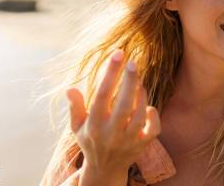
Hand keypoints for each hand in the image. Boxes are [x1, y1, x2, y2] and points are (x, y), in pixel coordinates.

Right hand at [66, 49, 160, 177]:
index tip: (117, 54)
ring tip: (138, 80)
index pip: (102, 96)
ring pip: (139, 115)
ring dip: (141, 94)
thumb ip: (75, 107)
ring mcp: (129, 141)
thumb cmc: (91, 140)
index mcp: (94, 126)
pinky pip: (153, 129)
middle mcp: (111, 134)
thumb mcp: (78, 126)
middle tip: (133, 61)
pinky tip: (148, 106)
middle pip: (124, 104)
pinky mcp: (142, 145)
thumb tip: (69, 88)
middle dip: (129, 81)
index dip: (110, 73)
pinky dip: (153, 115)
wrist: (105, 170)